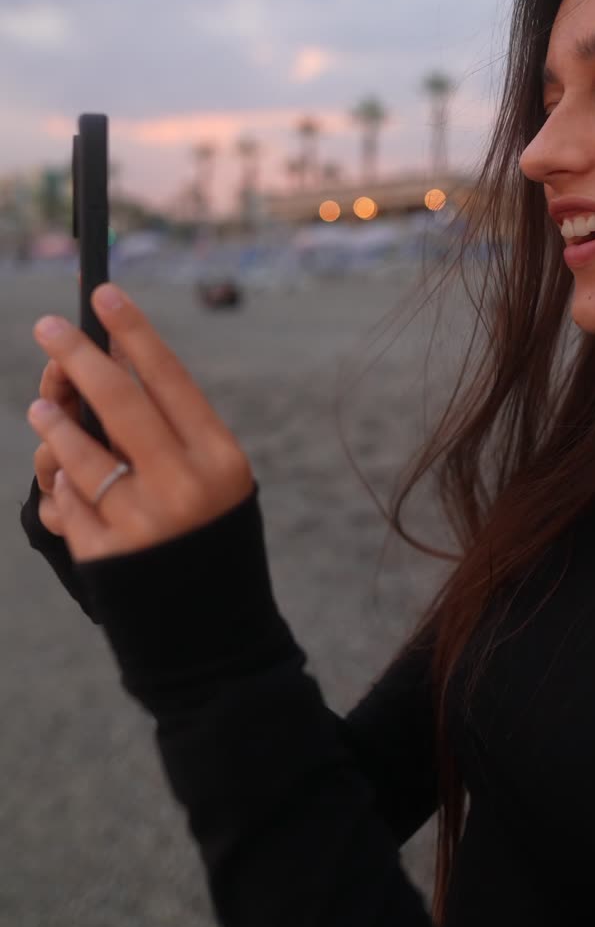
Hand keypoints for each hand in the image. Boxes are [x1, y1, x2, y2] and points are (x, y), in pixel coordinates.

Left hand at [27, 284, 253, 561]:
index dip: (134, 332)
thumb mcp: (216, 478)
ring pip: (78, 452)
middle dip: (77, 356)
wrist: (211, 631)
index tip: (103, 296)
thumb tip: (115, 357)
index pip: (170, 379)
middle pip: (120, 401)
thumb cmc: (211, 534)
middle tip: (47, 327)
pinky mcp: (105, 556)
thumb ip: (174, 428)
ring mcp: (141, 523)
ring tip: (42, 409)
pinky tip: (65, 481)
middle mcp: (183, 486)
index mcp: (219, 459)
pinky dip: (62, 484)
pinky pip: (67, 500)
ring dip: (52, 423)